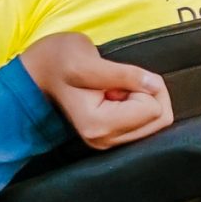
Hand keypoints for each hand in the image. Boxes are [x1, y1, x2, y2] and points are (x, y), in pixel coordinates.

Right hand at [21, 33, 172, 149]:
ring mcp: (108, 141)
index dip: (145, 86)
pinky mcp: (112, 136)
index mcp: (99, 126)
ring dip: (143, 98)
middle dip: (149, 94)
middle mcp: (105, 141)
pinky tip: (115, 95)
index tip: (119, 77)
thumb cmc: (59, 60)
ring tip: (114, 88)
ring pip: (155, 122)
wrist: (41, 70)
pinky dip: (137, 104)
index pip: (153, 110)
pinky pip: (145, 122)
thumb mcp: (88, 60)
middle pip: (159, 120)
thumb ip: (124, 75)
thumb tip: (155, 86)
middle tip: (119, 81)